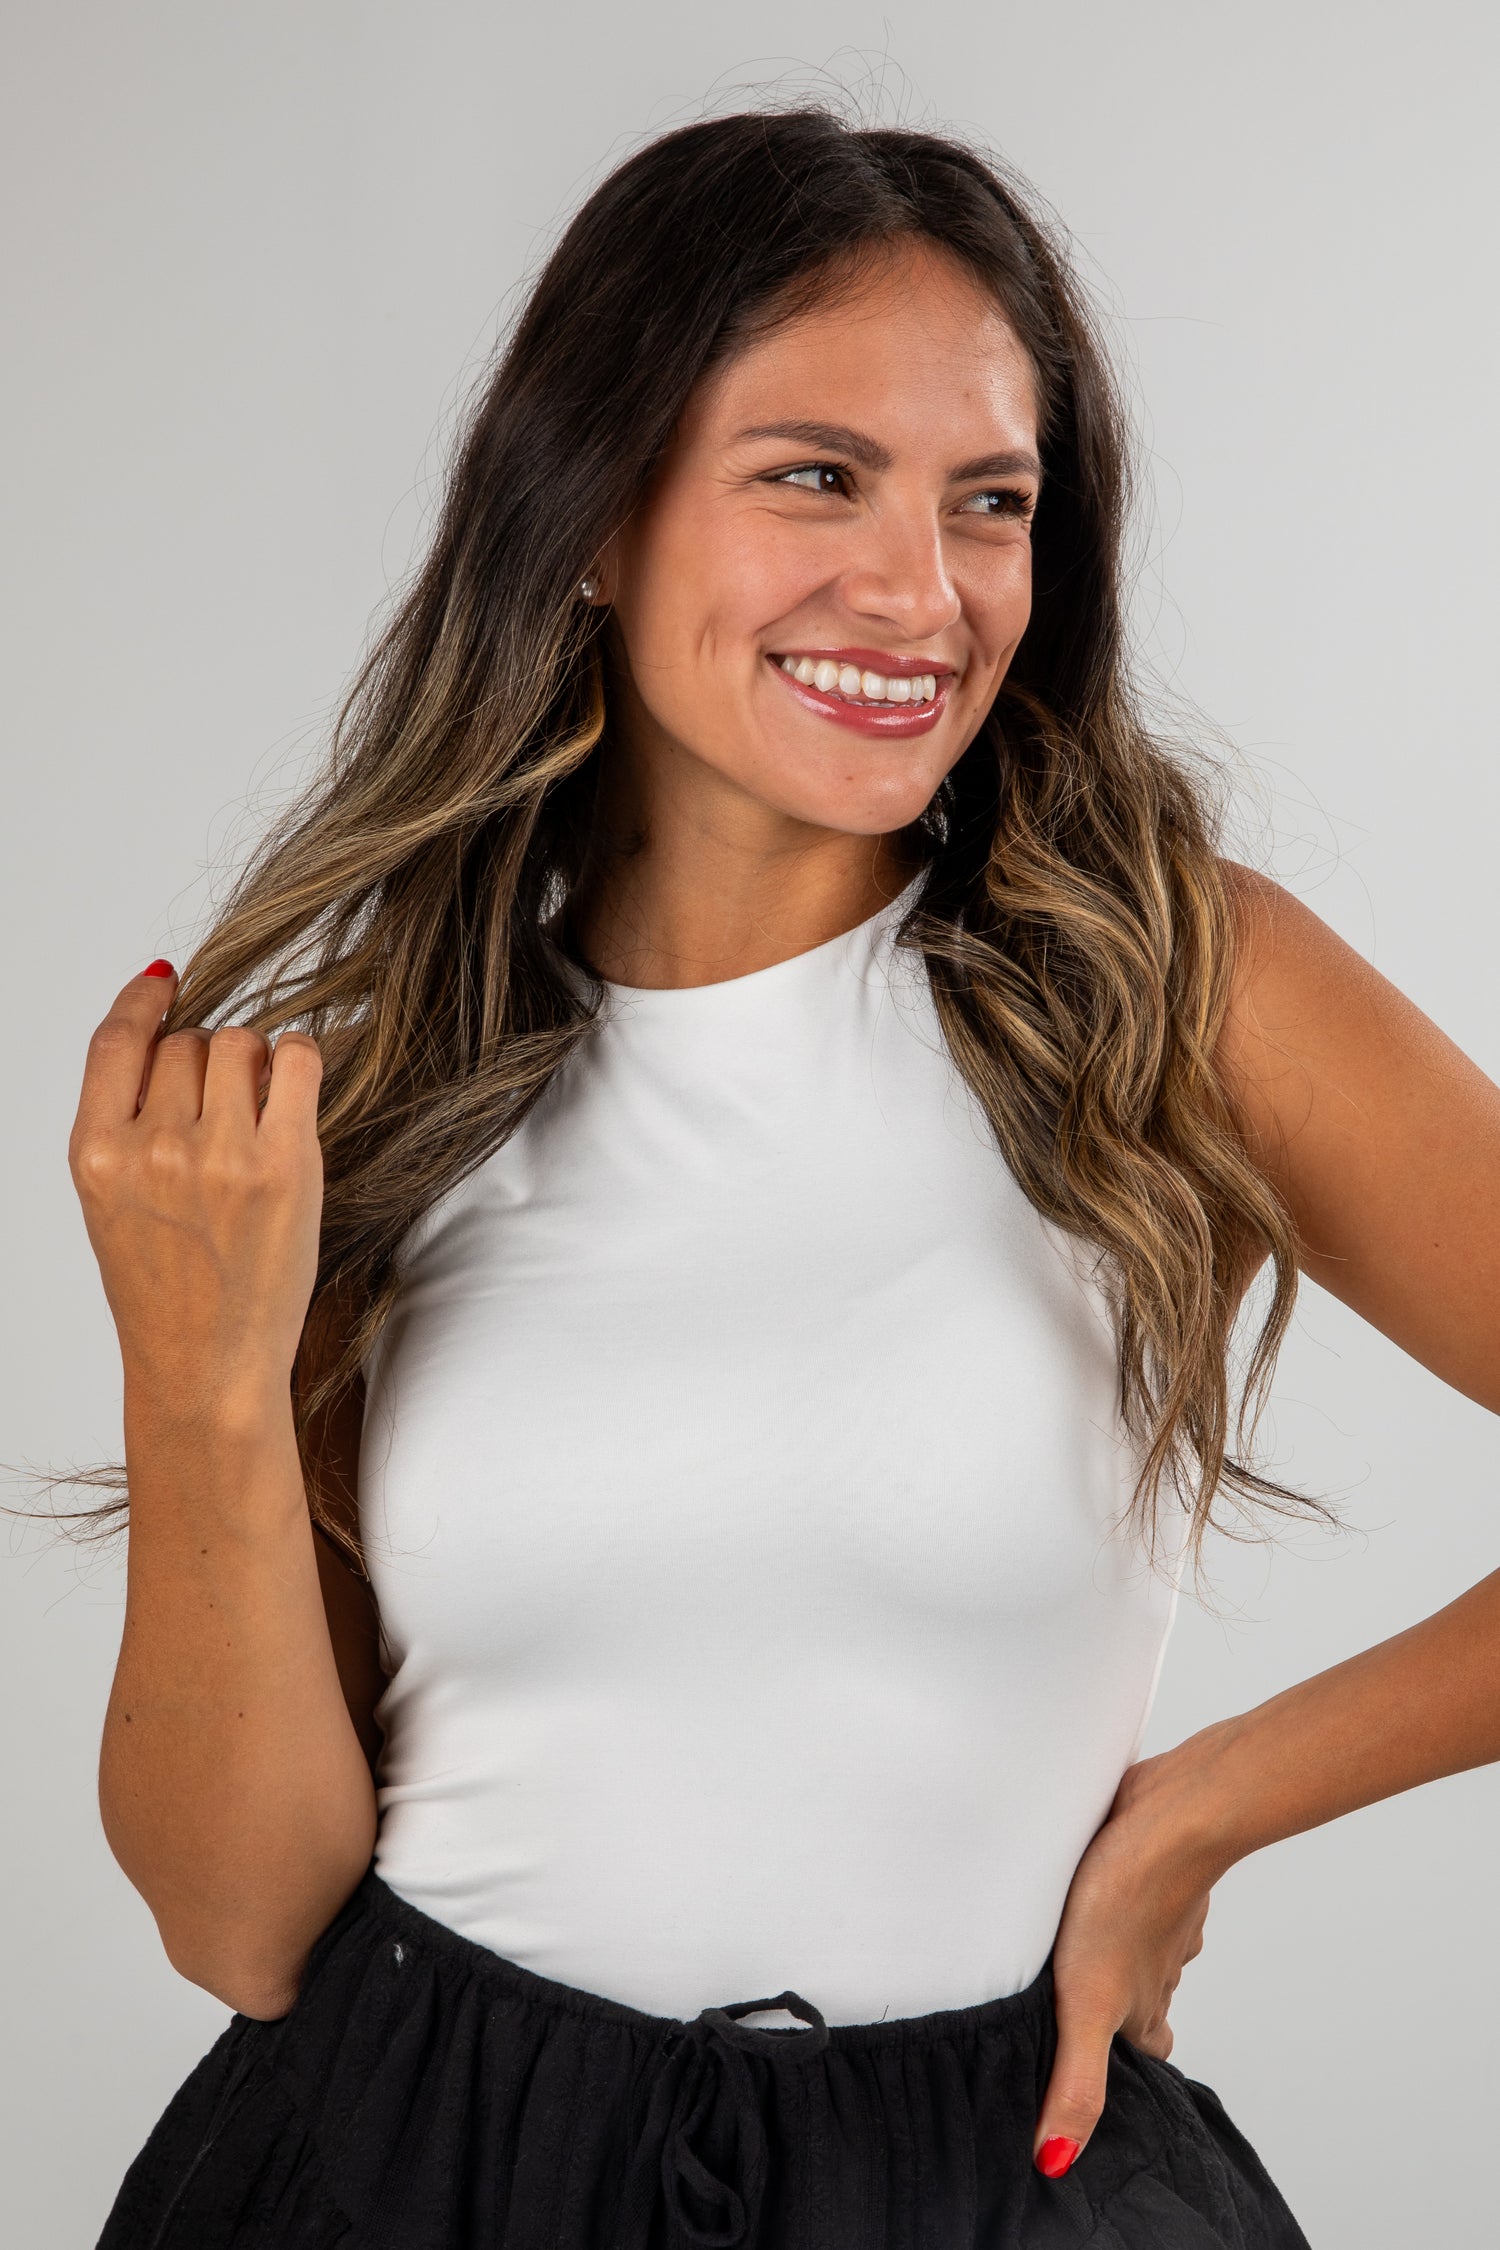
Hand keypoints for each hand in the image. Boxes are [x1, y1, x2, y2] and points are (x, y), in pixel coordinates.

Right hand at [68, 963, 324, 1418]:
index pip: (116, 1042)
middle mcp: (151, 1149)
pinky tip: (295, 1089)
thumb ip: (128, 1121)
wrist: (207, 1368)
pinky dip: (299, 1061)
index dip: (143, 1002)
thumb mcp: (113, 1202)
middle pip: (189, 1042)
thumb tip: (162, 1020)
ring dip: (254, 1065)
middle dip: (209, 1063)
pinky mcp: (284, 1166)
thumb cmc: (166, 1290)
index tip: (165, 982)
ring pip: (240, 1043)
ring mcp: (218, 1155)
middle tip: (224, 1118)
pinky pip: (296, 1060)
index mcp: (96, 1155)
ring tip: (258, 1119)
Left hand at [1031, 1732, 1232, 2179]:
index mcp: (1143, 2006)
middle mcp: (1157, 1963)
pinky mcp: (1145, 1863)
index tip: (1099, 2070)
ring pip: (1143, 1943)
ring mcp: (1158, 1912)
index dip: (1123, 2063)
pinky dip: (1118, 1889)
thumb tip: (1056, 2162)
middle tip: (1079, 2007)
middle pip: (1144, 1998)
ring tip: (1074, 1945)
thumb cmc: (1127, 1902)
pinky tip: (1087, 1879)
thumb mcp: (1087, 2005)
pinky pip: (1137, 1886)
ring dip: (1117, 1946)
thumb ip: (1077, 2083)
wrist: (1171, 1815)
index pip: (1144, 2051)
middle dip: (1118, 2006)